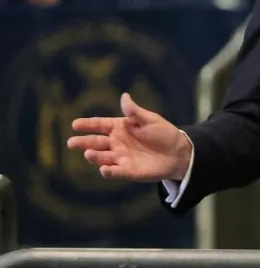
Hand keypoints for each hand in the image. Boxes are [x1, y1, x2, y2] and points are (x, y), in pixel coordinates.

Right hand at [67, 92, 191, 181]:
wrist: (179, 152)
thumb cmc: (163, 133)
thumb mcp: (150, 119)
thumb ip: (135, 112)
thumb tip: (124, 96)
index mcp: (120, 128)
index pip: (100, 125)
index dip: (88, 124)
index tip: (75, 124)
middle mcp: (117, 143)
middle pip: (96, 142)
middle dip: (84, 142)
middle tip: (72, 142)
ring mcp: (121, 158)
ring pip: (103, 157)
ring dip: (95, 156)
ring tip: (88, 153)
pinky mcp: (128, 171)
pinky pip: (116, 172)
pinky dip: (110, 171)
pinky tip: (104, 169)